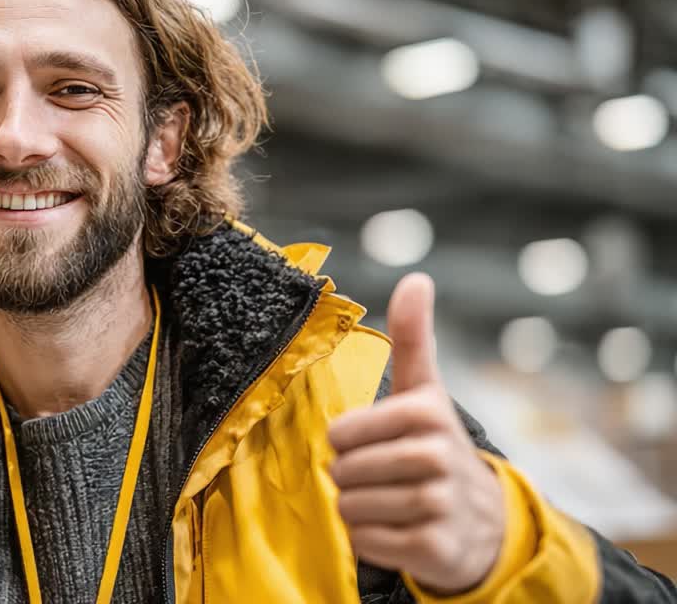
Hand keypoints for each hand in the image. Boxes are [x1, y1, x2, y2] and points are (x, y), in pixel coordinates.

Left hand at [328, 273, 504, 594]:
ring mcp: (441, 504)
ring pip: (350, 507)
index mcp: (428, 412)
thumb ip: (413, 337)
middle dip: (351, 477)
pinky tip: (395, 530)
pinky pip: (365, 541)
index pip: (342, 432)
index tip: (373, 442)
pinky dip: (368, 540)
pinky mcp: (435, 548)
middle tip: (382, 477)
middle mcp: (439, 456)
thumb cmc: (436, 447)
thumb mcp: (425, 391)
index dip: (346, 441)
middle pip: (343, 471)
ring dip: (358, 509)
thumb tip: (416, 278)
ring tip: (389, 502)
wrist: (484, 524)